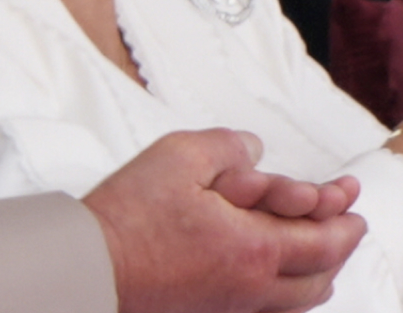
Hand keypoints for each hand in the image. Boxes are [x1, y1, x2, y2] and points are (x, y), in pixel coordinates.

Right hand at [82, 129, 365, 312]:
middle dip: (338, 242)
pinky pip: (272, 307)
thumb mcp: (179, 155)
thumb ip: (226, 147)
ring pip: (299, 297)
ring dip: (318, 268)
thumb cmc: (131, 217)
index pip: (322, 237)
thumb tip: (253, 150)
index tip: (349, 194)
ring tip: (316, 245)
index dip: (342, 213)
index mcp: (253, 247)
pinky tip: (274, 271)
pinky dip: (290, 288)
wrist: (95, 265)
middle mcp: (253, 285)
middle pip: (320, 273)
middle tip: (344, 218)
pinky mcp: (213, 311)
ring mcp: (234, 304)